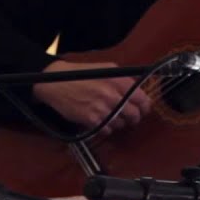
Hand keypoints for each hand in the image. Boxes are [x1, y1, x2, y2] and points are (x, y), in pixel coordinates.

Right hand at [32, 60, 152, 136]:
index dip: (145, 107)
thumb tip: (139, 88)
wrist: (54, 82)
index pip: (142, 99)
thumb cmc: (80, 74)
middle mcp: (112, 95)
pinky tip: (102, 121)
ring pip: (121, 124)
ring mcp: (102, 109)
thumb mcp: (106, 68)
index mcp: (119, 81)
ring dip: (120, 123)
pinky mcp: (90, 120)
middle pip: (134, 114)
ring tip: (113, 117)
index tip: (143, 109)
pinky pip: (107, 130)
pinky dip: (107, 128)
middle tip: (131, 117)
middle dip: (134, 117)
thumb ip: (124, 78)